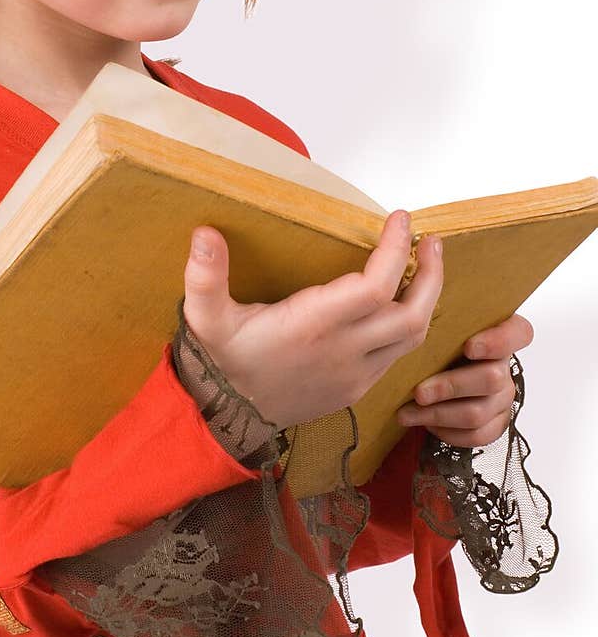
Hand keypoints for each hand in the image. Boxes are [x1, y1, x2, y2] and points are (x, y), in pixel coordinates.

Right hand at [182, 208, 443, 431]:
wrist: (229, 418)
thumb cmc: (222, 360)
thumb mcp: (205, 317)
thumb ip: (204, 277)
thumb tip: (204, 233)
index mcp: (312, 326)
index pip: (376, 286)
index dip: (396, 250)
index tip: (400, 219)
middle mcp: (343, 351)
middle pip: (412, 314)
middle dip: (431, 275)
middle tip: (431, 242)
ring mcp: (355, 374)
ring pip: (413, 338)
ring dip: (426, 299)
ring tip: (424, 266)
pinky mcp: (357, 388)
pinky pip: (397, 355)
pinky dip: (409, 325)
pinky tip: (400, 303)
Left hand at [396, 313, 533, 446]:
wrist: (425, 376)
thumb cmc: (432, 343)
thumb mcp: (437, 322)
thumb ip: (437, 307)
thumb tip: (423, 281)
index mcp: (497, 334)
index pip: (520, 332)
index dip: (499, 341)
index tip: (469, 346)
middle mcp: (505, 366)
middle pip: (492, 379)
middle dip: (451, 387)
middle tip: (419, 392)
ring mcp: (502, 397)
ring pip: (479, 412)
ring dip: (440, 414)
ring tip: (408, 412)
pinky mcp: (494, 423)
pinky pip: (478, 435)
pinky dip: (448, 433)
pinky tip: (425, 424)